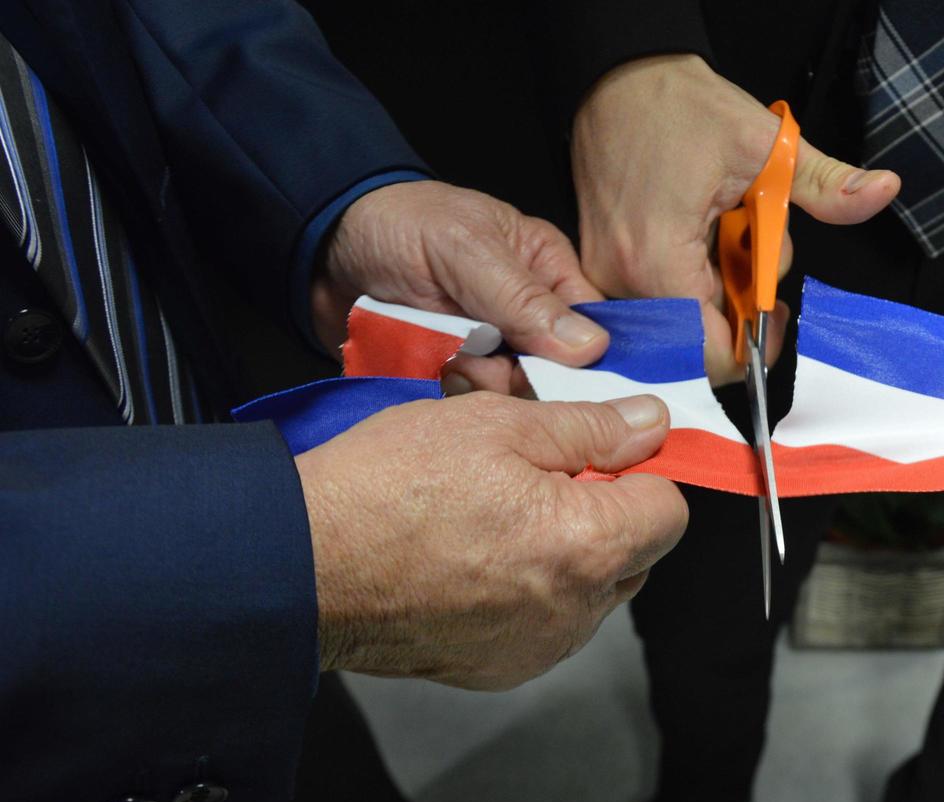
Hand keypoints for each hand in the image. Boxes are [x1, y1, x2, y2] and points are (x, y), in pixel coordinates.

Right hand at [295, 392, 687, 689]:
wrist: (300, 564)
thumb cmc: (386, 489)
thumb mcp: (495, 425)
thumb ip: (589, 429)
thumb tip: (651, 426)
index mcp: (587, 547)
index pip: (670, 511)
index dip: (640, 472)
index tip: (601, 453)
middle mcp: (574, 612)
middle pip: (636, 554)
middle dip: (606, 512)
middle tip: (537, 477)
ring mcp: (537, 648)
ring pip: (592, 591)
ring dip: (568, 553)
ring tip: (496, 517)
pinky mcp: (499, 669)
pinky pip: (546, 623)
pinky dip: (529, 591)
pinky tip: (475, 558)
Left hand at [312, 181, 607, 371]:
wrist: (321, 247)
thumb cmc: (400, 225)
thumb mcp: (467, 250)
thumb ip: (525, 300)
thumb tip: (591, 348)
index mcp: (548, 273)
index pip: (593, 330)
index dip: (588, 362)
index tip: (560, 375)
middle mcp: (526, 318)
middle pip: (553, 374)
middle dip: (516, 373)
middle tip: (483, 354)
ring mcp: (489, 350)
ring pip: (508, 396)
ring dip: (474, 381)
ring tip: (442, 350)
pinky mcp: (452, 375)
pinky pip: (466, 405)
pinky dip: (445, 390)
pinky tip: (426, 366)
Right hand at [572, 54, 900, 383]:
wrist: (619, 78)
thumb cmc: (679, 105)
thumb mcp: (766, 143)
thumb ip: (825, 184)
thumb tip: (882, 191)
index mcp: (659, 258)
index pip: (709, 352)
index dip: (753, 346)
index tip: (774, 316)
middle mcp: (621, 277)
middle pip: (696, 338)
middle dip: (735, 306)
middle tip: (752, 255)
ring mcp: (603, 275)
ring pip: (675, 321)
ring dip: (710, 290)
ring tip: (719, 235)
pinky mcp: (597, 267)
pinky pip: (649, 303)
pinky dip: (681, 284)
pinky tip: (694, 242)